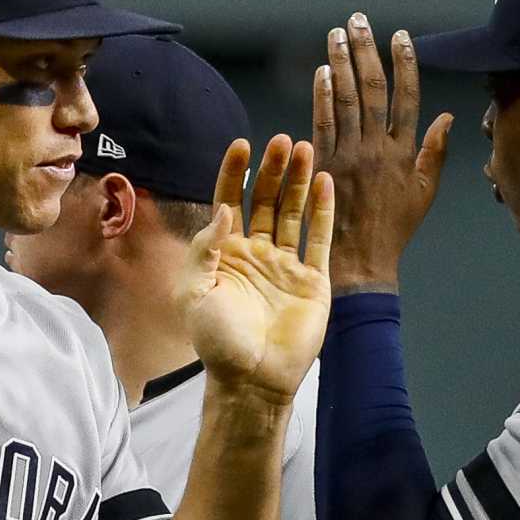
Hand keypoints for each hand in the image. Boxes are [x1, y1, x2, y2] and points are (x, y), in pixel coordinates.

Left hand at [178, 134, 332, 407]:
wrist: (251, 378)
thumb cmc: (217, 339)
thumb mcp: (194, 291)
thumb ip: (204, 247)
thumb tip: (224, 207)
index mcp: (225, 255)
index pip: (230, 203)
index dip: (235, 174)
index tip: (241, 145)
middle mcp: (257, 254)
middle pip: (267, 202)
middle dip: (273, 171)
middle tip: (282, 141)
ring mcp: (286, 266)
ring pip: (294, 214)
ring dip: (299, 182)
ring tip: (305, 150)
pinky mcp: (313, 280)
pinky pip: (319, 239)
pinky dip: (323, 211)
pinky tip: (325, 183)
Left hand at [311, 12, 453, 293]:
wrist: (359, 261)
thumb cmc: (393, 229)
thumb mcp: (423, 193)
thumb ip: (434, 152)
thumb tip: (447, 115)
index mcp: (404, 152)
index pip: (406, 96)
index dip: (404, 64)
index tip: (400, 37)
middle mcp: (375, 148)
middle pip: (371, 89)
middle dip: (365, 51)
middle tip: (357, 21)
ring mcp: (346, 155)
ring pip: (344, 100)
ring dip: (340, 63)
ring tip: (336, 35)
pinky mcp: (321, 165)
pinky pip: (320, 124)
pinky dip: (320, 97)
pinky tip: (321, 73)